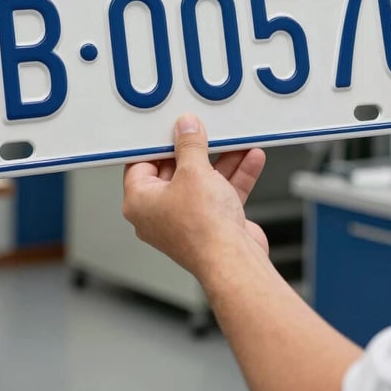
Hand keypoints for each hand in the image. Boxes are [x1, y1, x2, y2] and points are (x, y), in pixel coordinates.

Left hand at [122, 114, 266, 279]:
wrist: (234, 261)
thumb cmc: (203, 230)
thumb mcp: (194, 171)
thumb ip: (190, 145)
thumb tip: (186, 128)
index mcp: (140, 202)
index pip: (142, 164)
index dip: (159, 144)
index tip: (173, 129)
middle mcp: (160, 214)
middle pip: (176, 171)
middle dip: (197, 151)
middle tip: (205, 132)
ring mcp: (187, 220)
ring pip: (203, 181)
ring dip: (222, 161)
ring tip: (234, 141)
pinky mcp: (212, 225)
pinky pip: (221, 193)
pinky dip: (235, 177)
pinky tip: (250, 159)